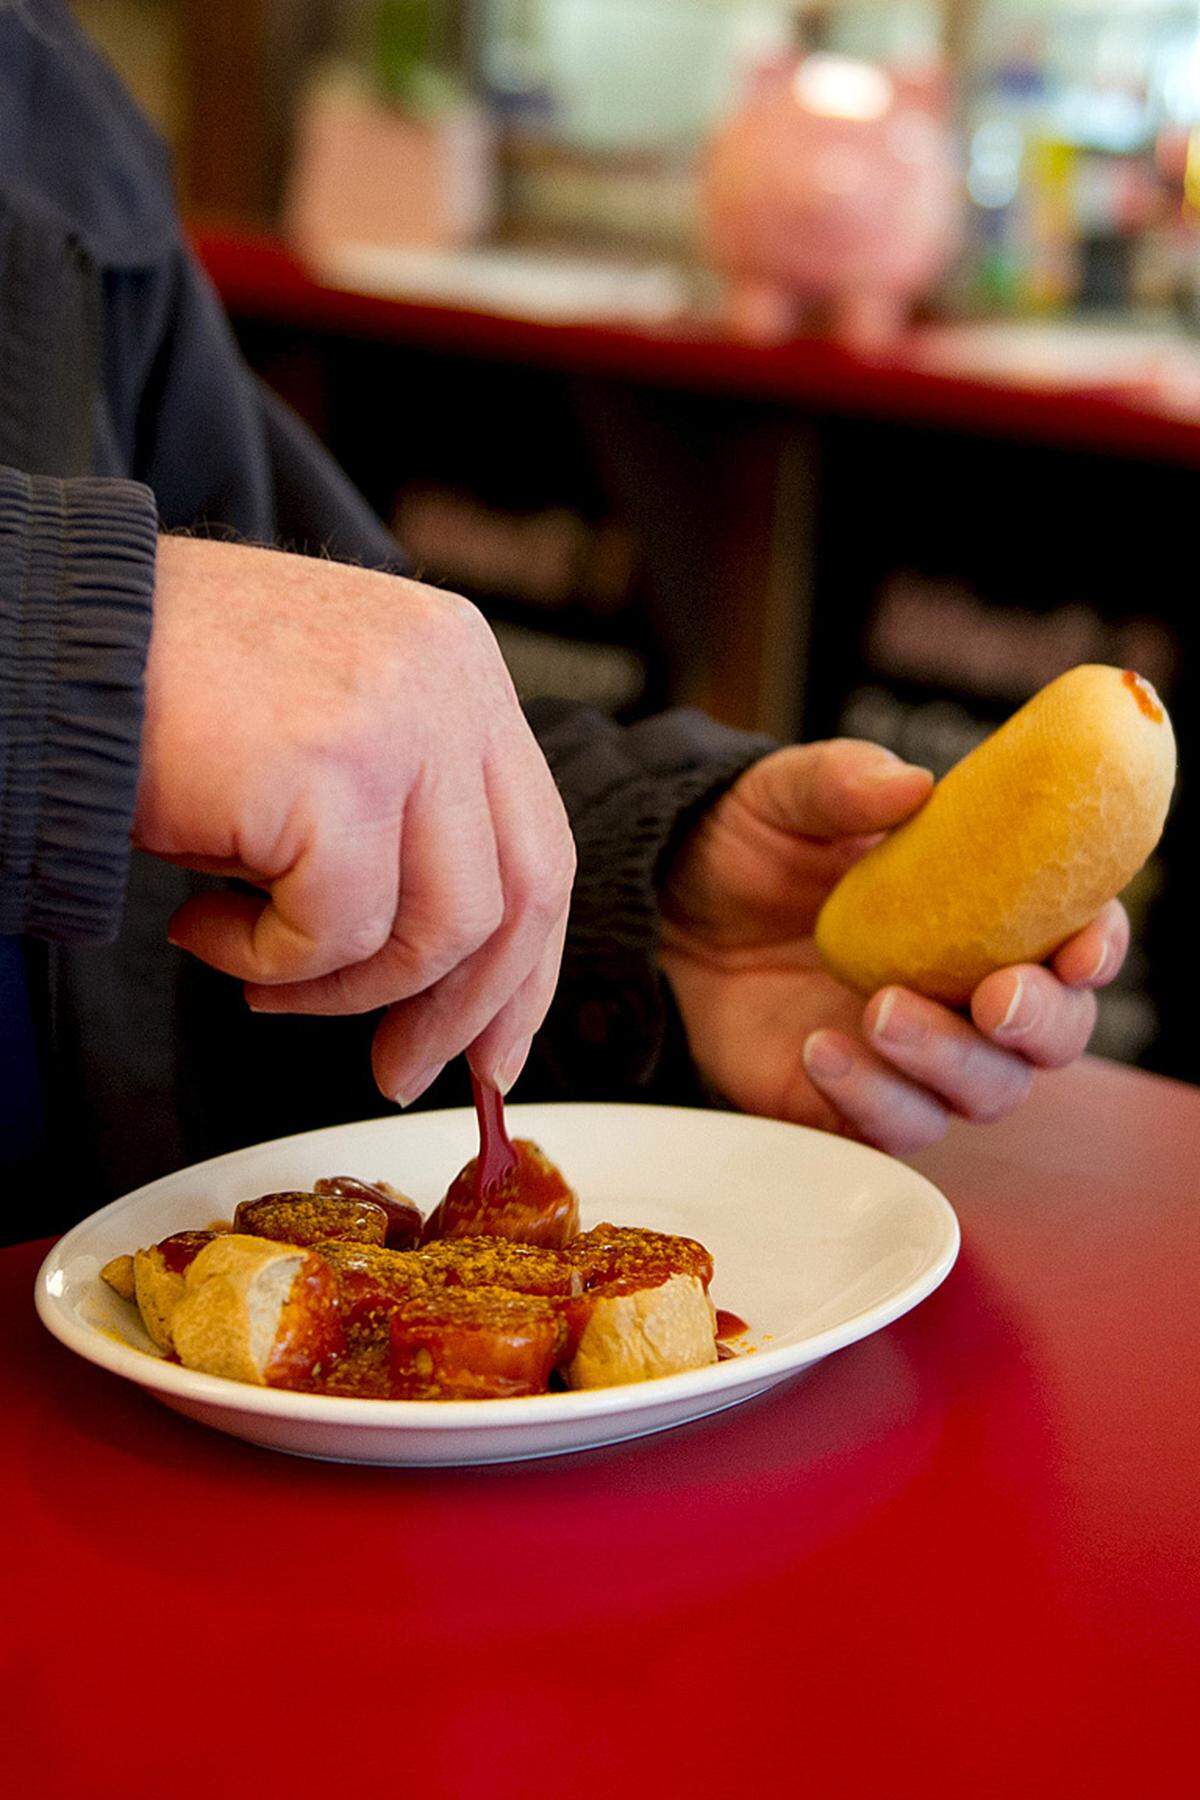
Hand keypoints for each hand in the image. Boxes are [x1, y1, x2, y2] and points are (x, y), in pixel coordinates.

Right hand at [136, 538, 574, 1103]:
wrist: (49, 638)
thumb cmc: (165, 695)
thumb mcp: (324, 741)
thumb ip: (399, 821)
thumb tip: (446, 979)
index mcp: (459, 664)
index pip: (538, 843)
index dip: (522, 966)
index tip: (491, 1046)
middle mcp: (451, 678)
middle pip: (522, 893)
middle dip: (463, 1011)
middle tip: (400, 1070)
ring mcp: (405, 719)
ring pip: (442, 928)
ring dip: (342, 987)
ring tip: (258, 975)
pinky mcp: (338, 770)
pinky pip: (337, 931)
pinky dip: (266, 959)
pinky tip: (203, 926)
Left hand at [658, 740, 1128, 1153]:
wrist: (667, 907)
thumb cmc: (752, 845)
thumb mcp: (786, 795)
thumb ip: (843, 781)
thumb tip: (909, 786)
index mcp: (985, 909)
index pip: (1077, 937)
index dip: (1097, 947)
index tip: (1082, 948)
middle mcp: (966, 991)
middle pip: (1051, 1036)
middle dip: (1040, 1023)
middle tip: (994, 997)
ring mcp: (914, 1055)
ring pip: (983, 1093)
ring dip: (949, 1063)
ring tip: (879, 1010)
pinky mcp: (852, 1103)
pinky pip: (890, 1129)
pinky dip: (871, 1101)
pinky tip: (820, 1051)